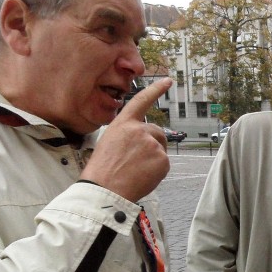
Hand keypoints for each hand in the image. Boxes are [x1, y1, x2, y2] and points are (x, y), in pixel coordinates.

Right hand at [81, 78, 171, 201]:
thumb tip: (146, 141)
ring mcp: (152, 144)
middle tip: (137, 161)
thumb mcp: (110, 142)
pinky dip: (157, 171)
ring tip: (135, 170)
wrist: (104, 190)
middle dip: (153, 143)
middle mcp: (139, 129)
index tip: (168, 81)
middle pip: (157, 132)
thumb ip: (129, 136)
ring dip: (153, 158)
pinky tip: (142, 177)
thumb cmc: (103, 170)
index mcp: (122, 123)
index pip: (141, 101)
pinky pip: (164, 164)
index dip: (155, 90)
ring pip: (161, 149)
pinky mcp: (162, 159)